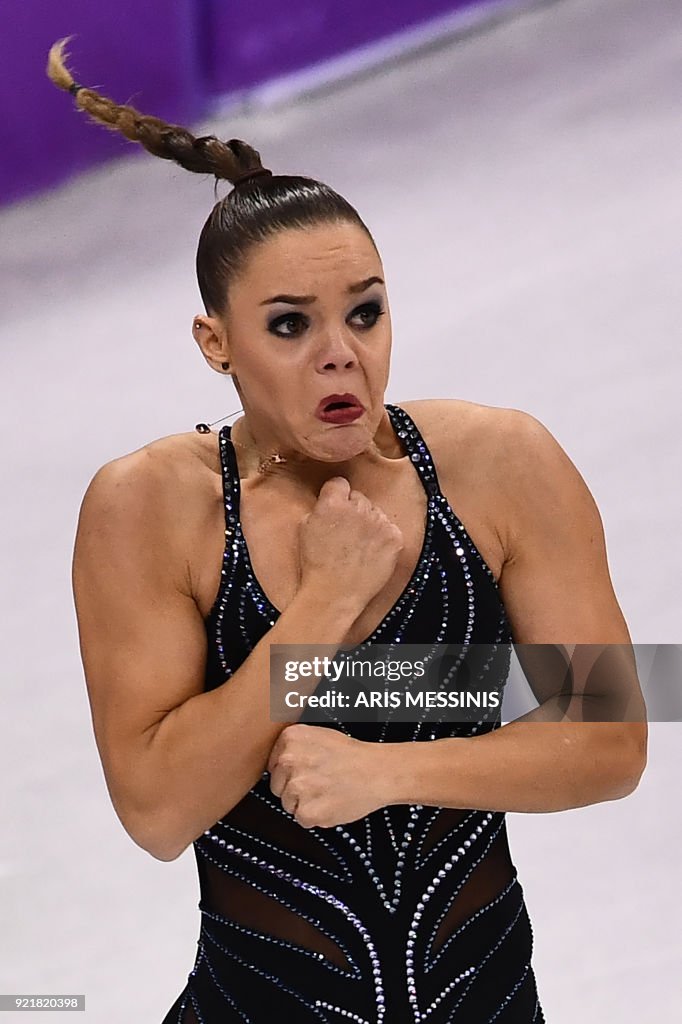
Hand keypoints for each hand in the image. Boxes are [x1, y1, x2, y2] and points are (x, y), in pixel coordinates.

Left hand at [266, 723, 384, 827]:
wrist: (378, 772)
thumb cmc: (351, 755)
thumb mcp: (318, 735)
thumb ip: (293, 747)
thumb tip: (275, 764)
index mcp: (290, 738)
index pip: (273, 765)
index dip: (291, 772)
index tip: (309, 771)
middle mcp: (289, 759)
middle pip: (277, 786)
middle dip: (295, 788)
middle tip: (320, 782)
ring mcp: (298, 786)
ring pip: (288, 804)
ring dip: (305, 803)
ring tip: (327, 791)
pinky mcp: (308, 811)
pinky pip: (301, 819)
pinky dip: (315, 817)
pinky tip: (330, 802)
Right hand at [298, 477, 403, 613]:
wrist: (334, 594)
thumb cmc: (315, 564)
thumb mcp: (305, 528)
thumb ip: (320, 507)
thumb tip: (329, 500)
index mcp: (333, 502)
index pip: (339, 483)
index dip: (336, 495)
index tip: (335, 508)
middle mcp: (358, 507)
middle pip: (359, 497)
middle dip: (353, 510)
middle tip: (345, 532)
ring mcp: (379, 522)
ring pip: (376, 512)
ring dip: (369, 523)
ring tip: (357, 546)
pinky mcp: (395, 537)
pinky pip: (390, 528)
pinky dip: (383, 538)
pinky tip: (371, 553)